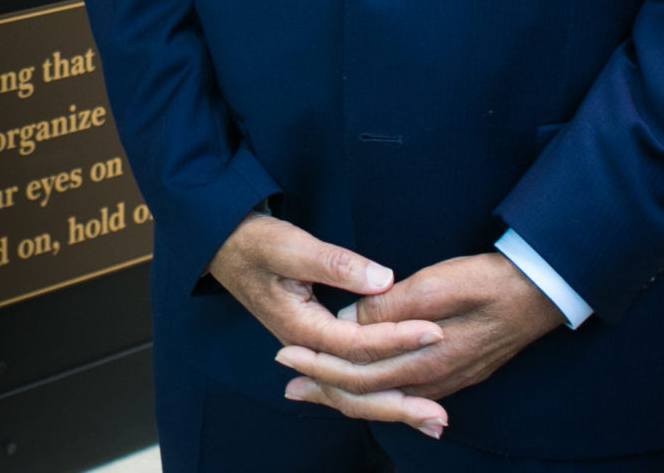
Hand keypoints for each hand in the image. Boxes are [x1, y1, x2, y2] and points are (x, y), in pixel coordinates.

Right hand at [207, 216, 446, 427]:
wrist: (223, 245)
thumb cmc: (256, 242)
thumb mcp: (291, 245)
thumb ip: (337, 264)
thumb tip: (384, 280)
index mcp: (298, 326)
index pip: (356, 344)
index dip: (397, 339)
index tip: (434, 331)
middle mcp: (303, 348)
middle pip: (355, 386)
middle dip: (399, 402)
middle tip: (440, 416)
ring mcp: (309, 350)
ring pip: (353, 389)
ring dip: (392, 406)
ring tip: (432, 421)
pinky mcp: (316, 345)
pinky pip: (349, 378)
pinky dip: (377, 393)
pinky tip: (403, 404)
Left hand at [277, 251, 565, 433]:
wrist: (541, 292)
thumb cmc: (488, 282)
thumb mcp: (438, 285)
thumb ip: (391, 308)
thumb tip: (349, 321)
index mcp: (424, 359)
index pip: (357, 374)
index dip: (318, 366)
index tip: (286, 356)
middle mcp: (432, 379)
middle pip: (366, 394)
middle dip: (324, 389)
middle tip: (288, 383)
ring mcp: (445, 380)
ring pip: (384, 398)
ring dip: (346, 395)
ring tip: (312, 390)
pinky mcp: (455, 374)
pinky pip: (405, 393)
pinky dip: (376, 395)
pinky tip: (365, 391)